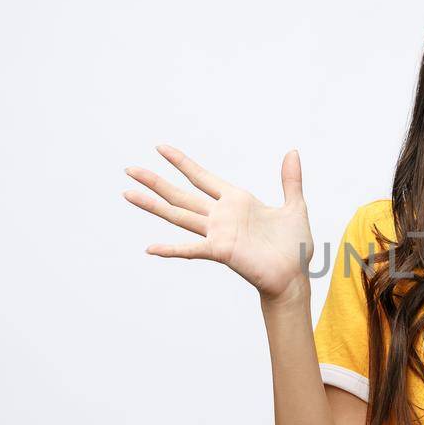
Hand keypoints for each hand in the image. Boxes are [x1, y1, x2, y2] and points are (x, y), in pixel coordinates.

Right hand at [123, 145, 313, 301]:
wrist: (294, 276)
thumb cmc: (293, 247)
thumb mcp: (295, 206)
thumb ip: (291, 180)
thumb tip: (293, 151)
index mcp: (236, 202)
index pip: (202, 177)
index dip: (182, 163)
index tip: (161, 148)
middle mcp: (221, 216)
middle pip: (181, 194)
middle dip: (156, 181)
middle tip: (130, 169)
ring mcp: (218, 234)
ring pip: (179, 215)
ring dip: (153, 205)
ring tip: (128, 193)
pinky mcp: (221, 251)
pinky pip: (192, 249)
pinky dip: (171, 249)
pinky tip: (151, 248)